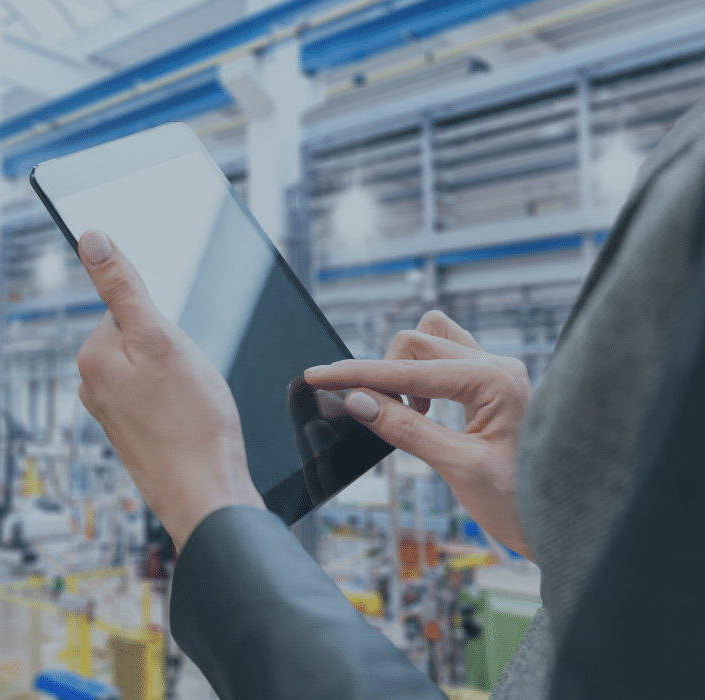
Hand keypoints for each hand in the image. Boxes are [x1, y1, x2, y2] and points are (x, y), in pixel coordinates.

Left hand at [74, 230, 264, 549]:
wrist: (207, 497)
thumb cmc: (192, 424)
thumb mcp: (160, 339)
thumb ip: (123, 286)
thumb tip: (91, 239)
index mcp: (91, 357)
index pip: (128, 306)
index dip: (164, 320)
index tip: (179, 350)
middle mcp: (93, 384)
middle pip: (141, 336)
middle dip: (172, 348)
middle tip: (190, 380)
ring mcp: (112, 412)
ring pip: (154, 368)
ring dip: (179, 376)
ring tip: (193, 404)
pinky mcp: (133, 433)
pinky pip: (160, 397)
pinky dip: (180, 402)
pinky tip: (192, 421)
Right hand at [304, 311, 534, 560]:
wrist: (567, 522)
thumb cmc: (523, 502)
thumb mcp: (458, 469)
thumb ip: (405, 429)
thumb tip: (357, 401)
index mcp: (495, 381)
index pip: (408, 370)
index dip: (356, 374)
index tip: (317, 377)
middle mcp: (498, 365)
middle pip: (416, 342)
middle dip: (382, 373)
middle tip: (372, 415)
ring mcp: (498, 371)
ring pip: (431, 340)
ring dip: (404, 368)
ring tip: (407, 413)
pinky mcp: (493, 384)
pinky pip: (445, 357)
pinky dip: (421, 374)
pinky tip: (422, 409)